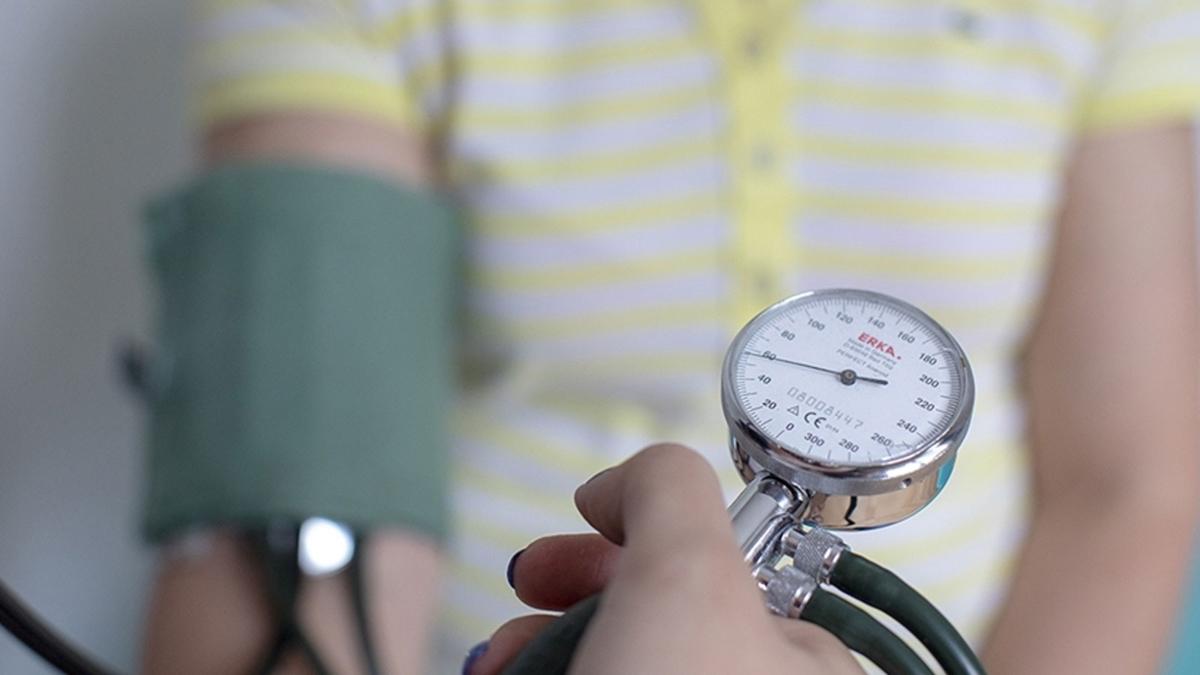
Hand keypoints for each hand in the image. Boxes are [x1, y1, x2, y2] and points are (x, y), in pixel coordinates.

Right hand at [466, 443, 862, 674]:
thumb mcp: (690, 574)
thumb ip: (671, 490)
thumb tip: (636, 472)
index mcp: (801, 654)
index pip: (722, 562)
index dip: (639, 528)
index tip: (583, 520)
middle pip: (655, 609)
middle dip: (574, 588)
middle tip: (527, 585)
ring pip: (614, 653)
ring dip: (543, 638)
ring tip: (501, 658)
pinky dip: (545, 671)